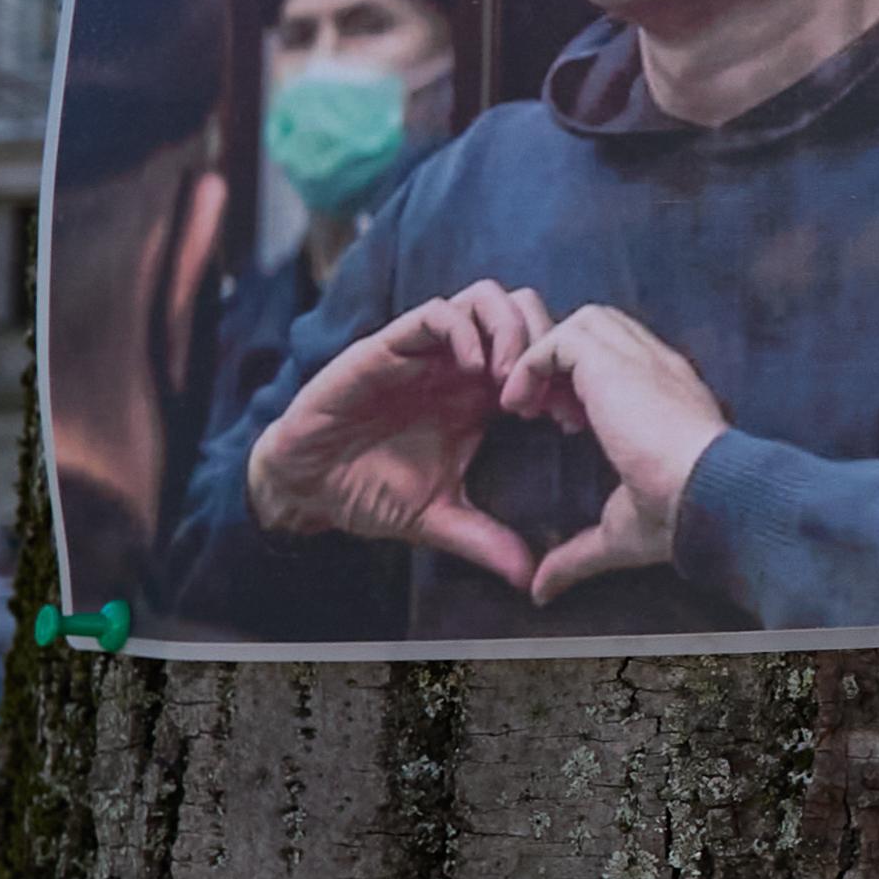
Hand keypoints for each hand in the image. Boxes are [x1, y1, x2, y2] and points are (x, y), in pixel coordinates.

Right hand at [241, 281, 550, 592]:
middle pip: (524, 312)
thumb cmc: (370, 493)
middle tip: (545, 396)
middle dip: (546, 342)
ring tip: (510, 379)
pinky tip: (475, 371)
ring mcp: (427, 351)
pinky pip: (437, 313)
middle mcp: (459, 364)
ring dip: (510, 330)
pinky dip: (465, 331)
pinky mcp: (390, 346)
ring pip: (486, 299)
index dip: (564, 379)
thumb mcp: (439, 518)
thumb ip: (485, 540)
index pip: (541, 355)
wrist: (308, 488)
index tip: (570, 422)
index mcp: (479, 395)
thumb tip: (529, 579)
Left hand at [507, 304, 728, 604]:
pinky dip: (532, 363)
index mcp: (669, 397)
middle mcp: (659, 367)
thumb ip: (576, 553)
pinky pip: (559, 337)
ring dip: (546, 355)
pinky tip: (521, 405)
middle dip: (564, 360)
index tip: (565, 427)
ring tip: (525, 403)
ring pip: (582, 321)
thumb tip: (541, 591)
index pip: (622, 360)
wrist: (708, 494)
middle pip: (602, 328)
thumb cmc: (680, 516)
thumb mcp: (619, 532)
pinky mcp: (614, 361)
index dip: (583, 385)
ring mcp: (640, 358)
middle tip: (540, 409)